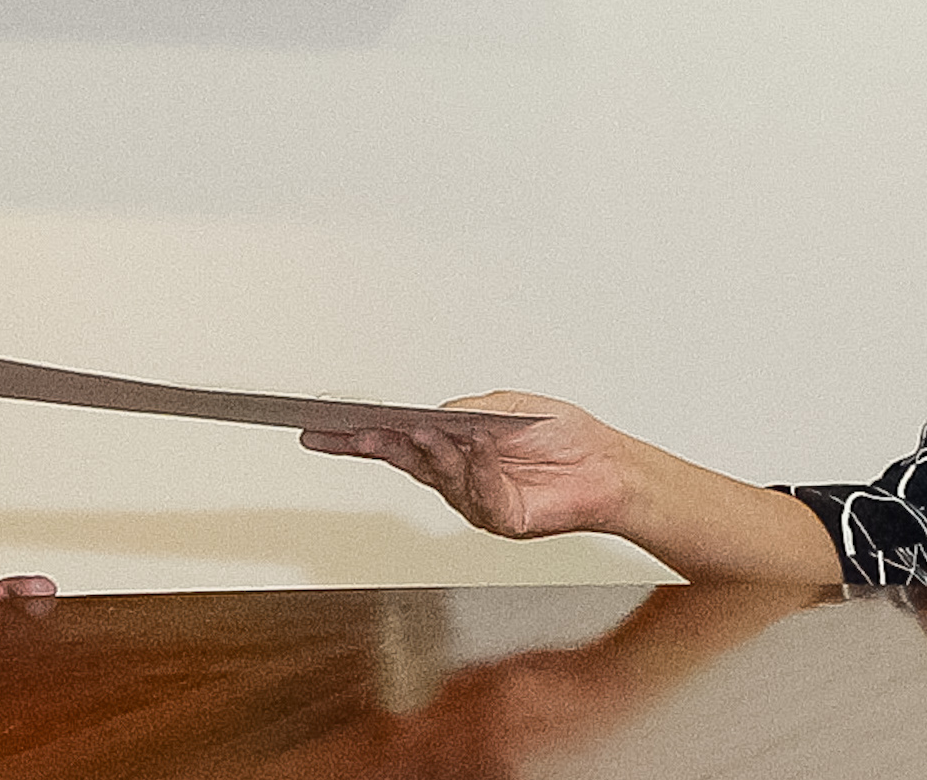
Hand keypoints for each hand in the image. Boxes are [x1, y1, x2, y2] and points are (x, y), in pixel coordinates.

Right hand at [301, 393, 634, 540]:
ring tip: (420, 428)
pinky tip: (478, 446)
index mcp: (452, 446)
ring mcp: (476, 500)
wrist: (607, 465)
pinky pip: (481, 492)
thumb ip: (466, 412)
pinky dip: (479, 466)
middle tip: (349, 433)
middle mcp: (457, 476)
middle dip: (373, 446)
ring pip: (440, 474)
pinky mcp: (502, 519)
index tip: (318, 426)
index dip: (355, 435)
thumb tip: (428, 417)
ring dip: (431, 450)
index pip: (393, 440)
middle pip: (402, 460)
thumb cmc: (560, 435)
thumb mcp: (507, 407)